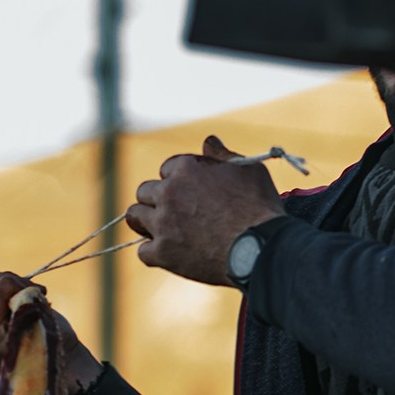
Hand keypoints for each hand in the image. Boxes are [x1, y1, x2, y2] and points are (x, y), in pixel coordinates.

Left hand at [0, 272, 101, 393]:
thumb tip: (8, 282)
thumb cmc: (50, 344)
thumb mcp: (43, 324)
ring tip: (22, 292)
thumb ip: (24, 304)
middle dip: (10, 281)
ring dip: (2, 280)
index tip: (38, 291)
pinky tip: (7, 294)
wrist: (43, 363)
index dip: (18, 284)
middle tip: (32, 290)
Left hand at [127, 136, 286, 287]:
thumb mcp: (248, 170)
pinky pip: (143, 251)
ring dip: (145, 222)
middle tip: (174, 213)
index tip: (189, 194)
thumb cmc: (259, 207)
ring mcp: (163, 223)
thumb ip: (222, 155)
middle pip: (145, 191)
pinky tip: (167, 254)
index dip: (177, 182)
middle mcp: (169, 192)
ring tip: (162, 230)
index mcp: (186, 168)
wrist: (260, 247)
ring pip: (135, 217)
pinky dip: (153, 253)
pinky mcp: (163, 253)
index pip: (166, 170)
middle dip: (157, 200)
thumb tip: (208, 141)